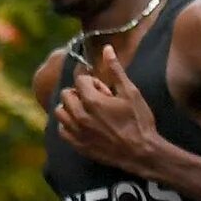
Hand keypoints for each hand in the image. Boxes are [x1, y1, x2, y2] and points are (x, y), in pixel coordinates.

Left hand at [52, 45, 166, 173]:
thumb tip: (106, 49)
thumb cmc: (139, 120)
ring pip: (59, 112)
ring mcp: (76, 132)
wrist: (141, 152)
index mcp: (92, 100)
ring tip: (86, 110)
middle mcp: (79, 116)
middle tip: (96, 99)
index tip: (105, 89)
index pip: (80, 80)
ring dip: (70, 107)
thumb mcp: (130, 92)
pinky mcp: (77, 145)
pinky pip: (62, 130)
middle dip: (79, 92)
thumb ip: (115, 70)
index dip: (93, 81)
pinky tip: (81, 124)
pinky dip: (68, 124)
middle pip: (66, 94)